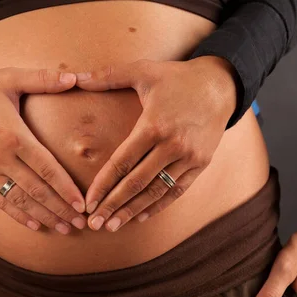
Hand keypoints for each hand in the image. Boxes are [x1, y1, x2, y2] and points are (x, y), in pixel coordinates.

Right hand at [0, 67, 86, 233]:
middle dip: (61, 209)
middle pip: (37, 191)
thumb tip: (75, 77)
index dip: (66, 189)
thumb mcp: (8, 78)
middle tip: (82, 222)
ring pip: (20, 201)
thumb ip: (42, 79)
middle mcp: (0, 158)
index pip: (46, 168)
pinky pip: (0, 202)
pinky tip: (35, 225)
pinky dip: (18, 216)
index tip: (82, 204)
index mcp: (13, 135)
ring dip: (45, 217)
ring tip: (65, 229)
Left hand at [74, 57, 236, 230]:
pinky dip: (159, 205)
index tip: (89, 202)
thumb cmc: (177, 78)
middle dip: (113, 205)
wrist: (221, 85)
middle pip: (137, 183)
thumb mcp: (143, 71)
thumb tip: (75, 77)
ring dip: (133, 210)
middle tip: (95, 224)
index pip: (122, 163)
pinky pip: (177, 190)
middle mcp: (172, 145)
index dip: (103, 185)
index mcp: (154, 125)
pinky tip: (141, 216)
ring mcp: (189, 157)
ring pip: (157, 190)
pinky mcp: (201, 164)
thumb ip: (108, 76)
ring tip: (114, 225)